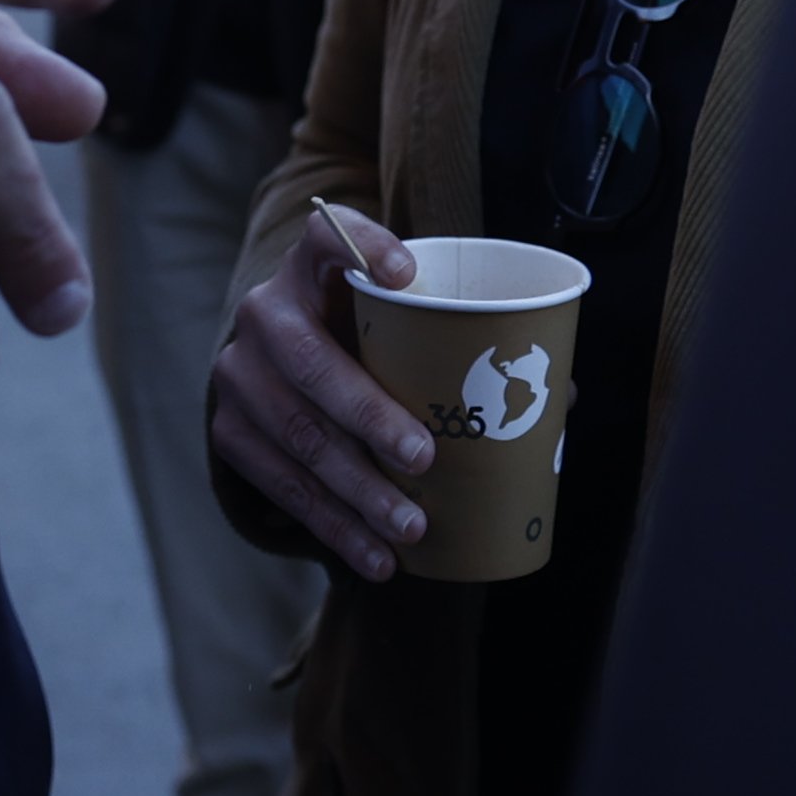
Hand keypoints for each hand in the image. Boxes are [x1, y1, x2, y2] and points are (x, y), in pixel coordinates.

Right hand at [209, 209, 435, 580]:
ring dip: (358, 491)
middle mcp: (265, 313)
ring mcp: (239, 375)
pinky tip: (374, 557)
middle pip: (313, 362)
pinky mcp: (230, 432)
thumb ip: (459, 341)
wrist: (275, 365)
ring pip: (298, 435)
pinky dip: (333, 526)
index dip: (363, 248)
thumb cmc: (362, 339)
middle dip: (369, 415)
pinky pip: (283, 485)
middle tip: (425, 458)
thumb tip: (565, 395)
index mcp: (310, 267)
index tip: (406, 273)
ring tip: (410, 527)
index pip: (328, 238)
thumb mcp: (392, 321)